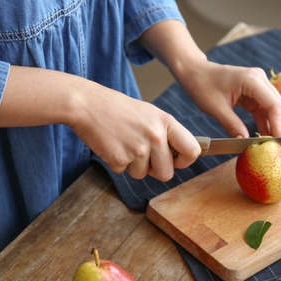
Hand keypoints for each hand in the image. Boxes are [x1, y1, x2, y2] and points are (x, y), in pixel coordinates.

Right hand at [71, 81, 200, 180]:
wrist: (88, 104)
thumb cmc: (119, 109)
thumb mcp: (151, 114)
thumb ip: (167, 134)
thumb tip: (180, 157)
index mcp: (166, 122)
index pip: (192, 150)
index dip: (185, 161)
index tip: (176, 160)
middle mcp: (155, 136)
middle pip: (167, 173)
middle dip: (155, 169)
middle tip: (143, 154)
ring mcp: (137, 148)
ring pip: (143, 174)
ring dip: (133, 165)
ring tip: (124, 143)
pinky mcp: (119, 158)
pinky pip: (124, 172)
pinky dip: (117, 163)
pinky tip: (113, 145)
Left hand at [177, 61, 280, 137]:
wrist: (196, 72)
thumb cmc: (202, 86)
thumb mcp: (216, 108)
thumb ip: (232, 125)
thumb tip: (246, 143)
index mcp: (252, 80)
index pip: (274, 105)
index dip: (280, 126)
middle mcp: (260, 79)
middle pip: (279, 106)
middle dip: (280, 128)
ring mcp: (259, 85)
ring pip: (274, 109)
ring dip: (274, 127)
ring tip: (274, 146)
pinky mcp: (255, 92)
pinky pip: (265, 110)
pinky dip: (265, 123)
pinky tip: (264, 138)